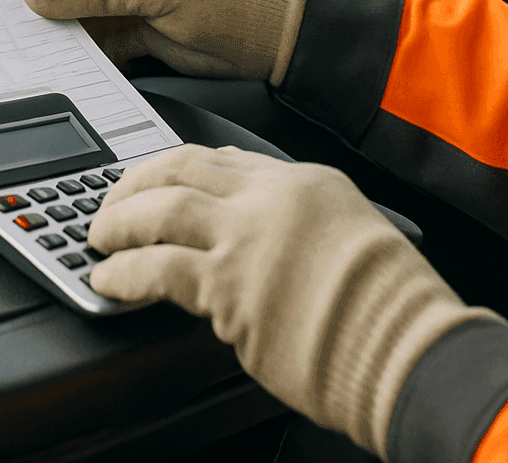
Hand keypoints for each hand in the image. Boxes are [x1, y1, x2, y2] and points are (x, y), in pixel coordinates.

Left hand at [88, 145, 493, 456]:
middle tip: (111, 202)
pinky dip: (122, 273)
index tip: (155, 181)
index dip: (176, 170)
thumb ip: (300, 226)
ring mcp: (246, 238)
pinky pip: (154, 268)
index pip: (222, 158)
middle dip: (135, 183)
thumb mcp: (355, 236)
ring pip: (158, 209)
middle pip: (179, 168)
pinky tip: (109, 281)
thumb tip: (258, 238)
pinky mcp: (227, 286)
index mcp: (304, 181)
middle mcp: (270, 198)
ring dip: (118, 223)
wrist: (410, 348)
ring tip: (98, 239)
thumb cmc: (393, 311)